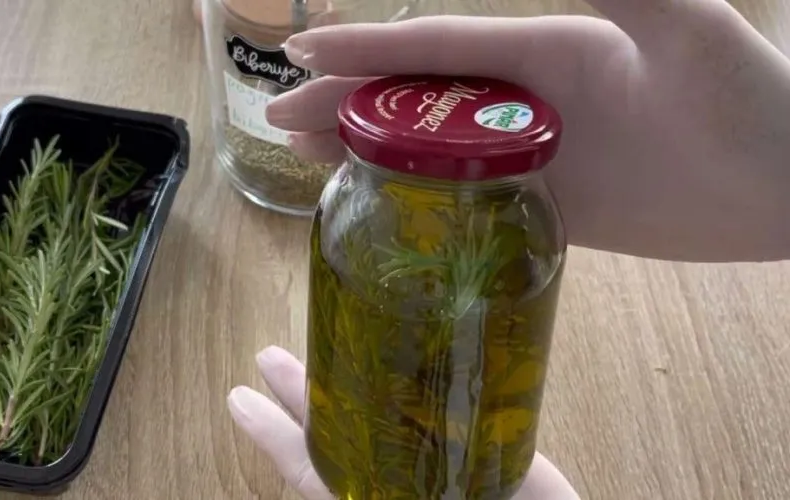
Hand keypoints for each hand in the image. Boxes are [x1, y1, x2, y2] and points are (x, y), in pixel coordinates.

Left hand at [227, 346, 580, 499]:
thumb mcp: (398, 496)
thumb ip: (358, 484)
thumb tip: (313, 478)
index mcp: (369, 493)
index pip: (309, 465)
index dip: (272, 433)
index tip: (237, 398)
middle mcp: (397, 476)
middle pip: (341, 429)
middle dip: (302, 391)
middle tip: (267, 354)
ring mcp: (440, 458)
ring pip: (385, 410)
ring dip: (352, 375)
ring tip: (325, 335)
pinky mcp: (483, 443)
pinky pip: (445, 402)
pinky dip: (419, 374)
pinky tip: (408, 343)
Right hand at [265, 1, 789, 262]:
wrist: (783, 186)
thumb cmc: (745, 101)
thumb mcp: (680, 22)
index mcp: (547, 49)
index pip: (437, 46)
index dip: (369, 52)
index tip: (304, 55)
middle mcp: (531, 99)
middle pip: (420, 101)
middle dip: (348, 106)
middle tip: (280, 120)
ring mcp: (538, 154)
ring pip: (435, 153)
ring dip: (371, 153)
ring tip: (307, 161)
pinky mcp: (556, 204)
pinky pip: (472, 200)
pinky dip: (423, 202)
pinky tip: (386, 205)